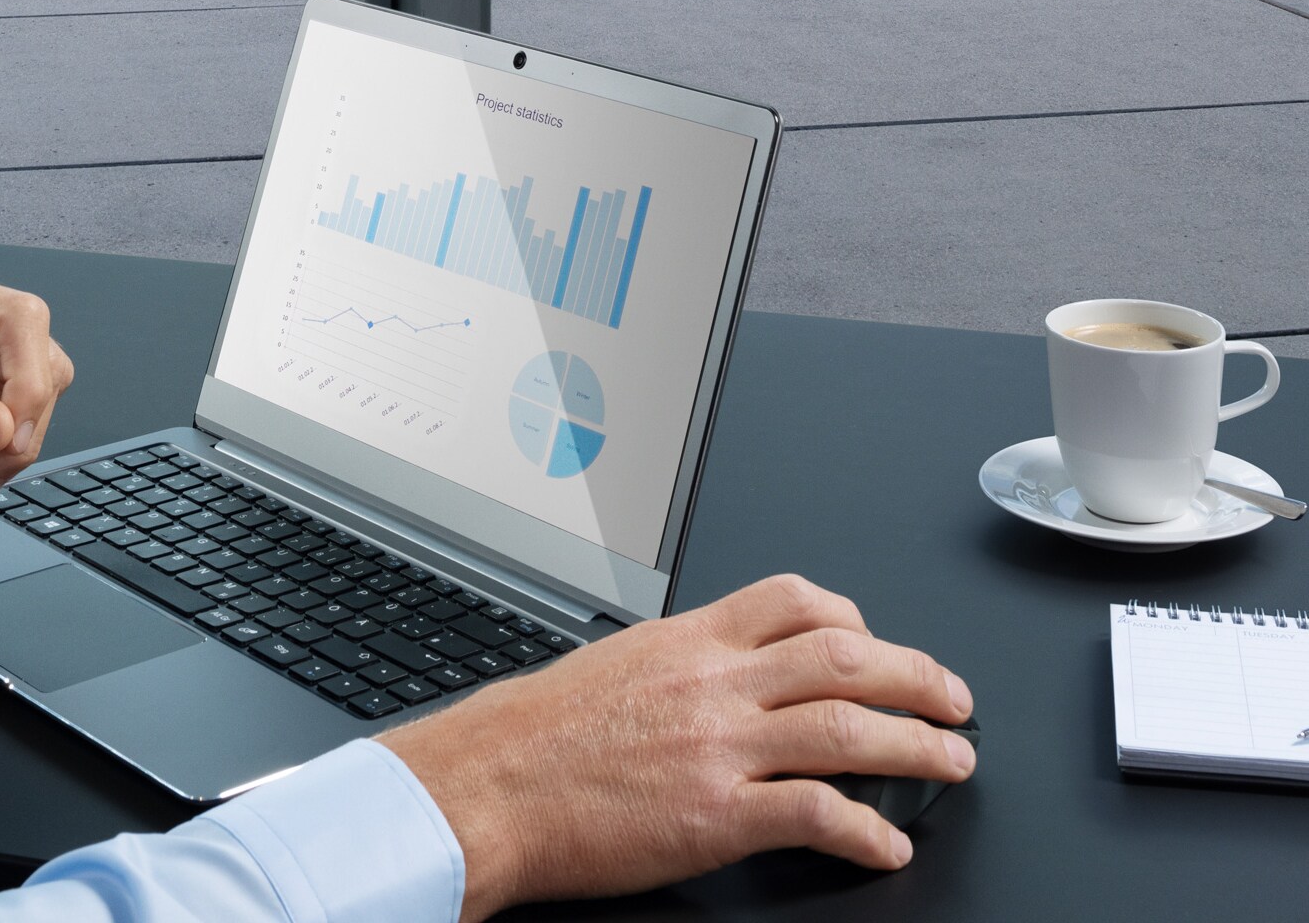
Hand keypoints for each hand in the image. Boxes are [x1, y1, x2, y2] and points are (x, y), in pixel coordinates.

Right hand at [384, 572, 974, 910]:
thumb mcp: (614, 667)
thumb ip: (678, 665)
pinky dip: (867, 829)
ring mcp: (719, 746)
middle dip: (916, 676)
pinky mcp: (717, 815)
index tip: (879, 643)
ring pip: (847, 727)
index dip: (856, 618)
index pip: (795, 599)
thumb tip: (722, 674)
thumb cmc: (536, 734)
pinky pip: (816, 813)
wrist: (490, 784)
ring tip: (952, 761)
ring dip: (916, 745)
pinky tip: (889, 845)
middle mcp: (713, 681)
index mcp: (688, 639)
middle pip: (844, 655)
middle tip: (955, 699)